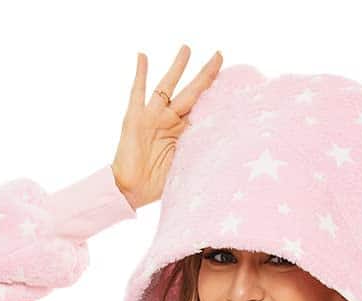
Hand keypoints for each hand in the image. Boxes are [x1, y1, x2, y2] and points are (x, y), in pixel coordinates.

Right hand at [112, 46, 223, 208]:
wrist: (130, 190)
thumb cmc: (155, 185)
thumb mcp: (184, 167)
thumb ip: (197, 152)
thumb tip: (220, 144)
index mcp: (182, 133)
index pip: (202, 109)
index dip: (215, 97)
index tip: (232, 82)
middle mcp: (169, 121)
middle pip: (191, 92)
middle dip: (206, 75)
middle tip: (219, 55)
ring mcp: (152, 117)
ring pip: (167, 86)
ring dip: (177, 67)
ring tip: (187, 49)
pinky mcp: (135, 118)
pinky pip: (138, 91)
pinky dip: (140, 74)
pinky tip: (143, 56)